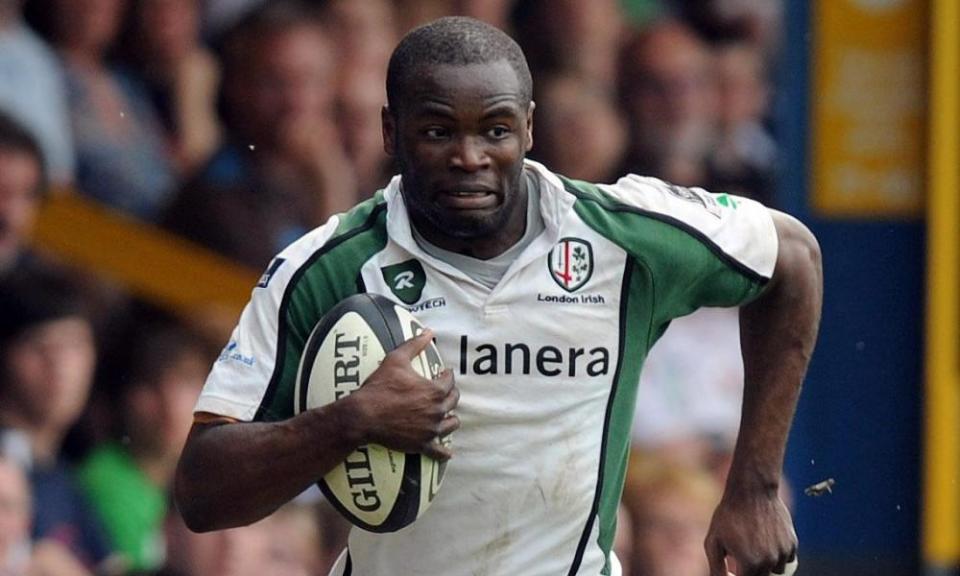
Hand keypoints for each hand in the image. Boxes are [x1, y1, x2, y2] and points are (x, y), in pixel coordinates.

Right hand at [349, 330, 459, 460]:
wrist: (363, 416)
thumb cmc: (379, 387)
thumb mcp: (396, 359)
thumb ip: (414, 345)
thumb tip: (428, 332)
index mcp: (434, 391)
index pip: (450, 381)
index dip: (447, 375)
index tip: (444, 373)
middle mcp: (437, 411)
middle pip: (453, 402)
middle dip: (451, 394)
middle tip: (445, 391)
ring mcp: (430, 430)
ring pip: (451, 425)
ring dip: (450, 419)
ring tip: (447, 416)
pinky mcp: (421, 445)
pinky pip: (439, 452)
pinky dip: (444, 452)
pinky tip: (448, 453)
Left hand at [705, 487, 796, 575]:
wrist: (752, 491)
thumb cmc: (729, 516)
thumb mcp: (713, 541)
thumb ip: (716, 568)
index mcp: (749, 564)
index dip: (737, 574)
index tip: (734, 564)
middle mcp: (769, 562)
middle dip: (751, 569)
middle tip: (743, 550)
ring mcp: (783, 553)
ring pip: (776, 570)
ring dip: (766, 563)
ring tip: (755, 544)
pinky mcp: (793, 543)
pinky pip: (787, 558)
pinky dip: (778, 553)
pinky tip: (767, 538)